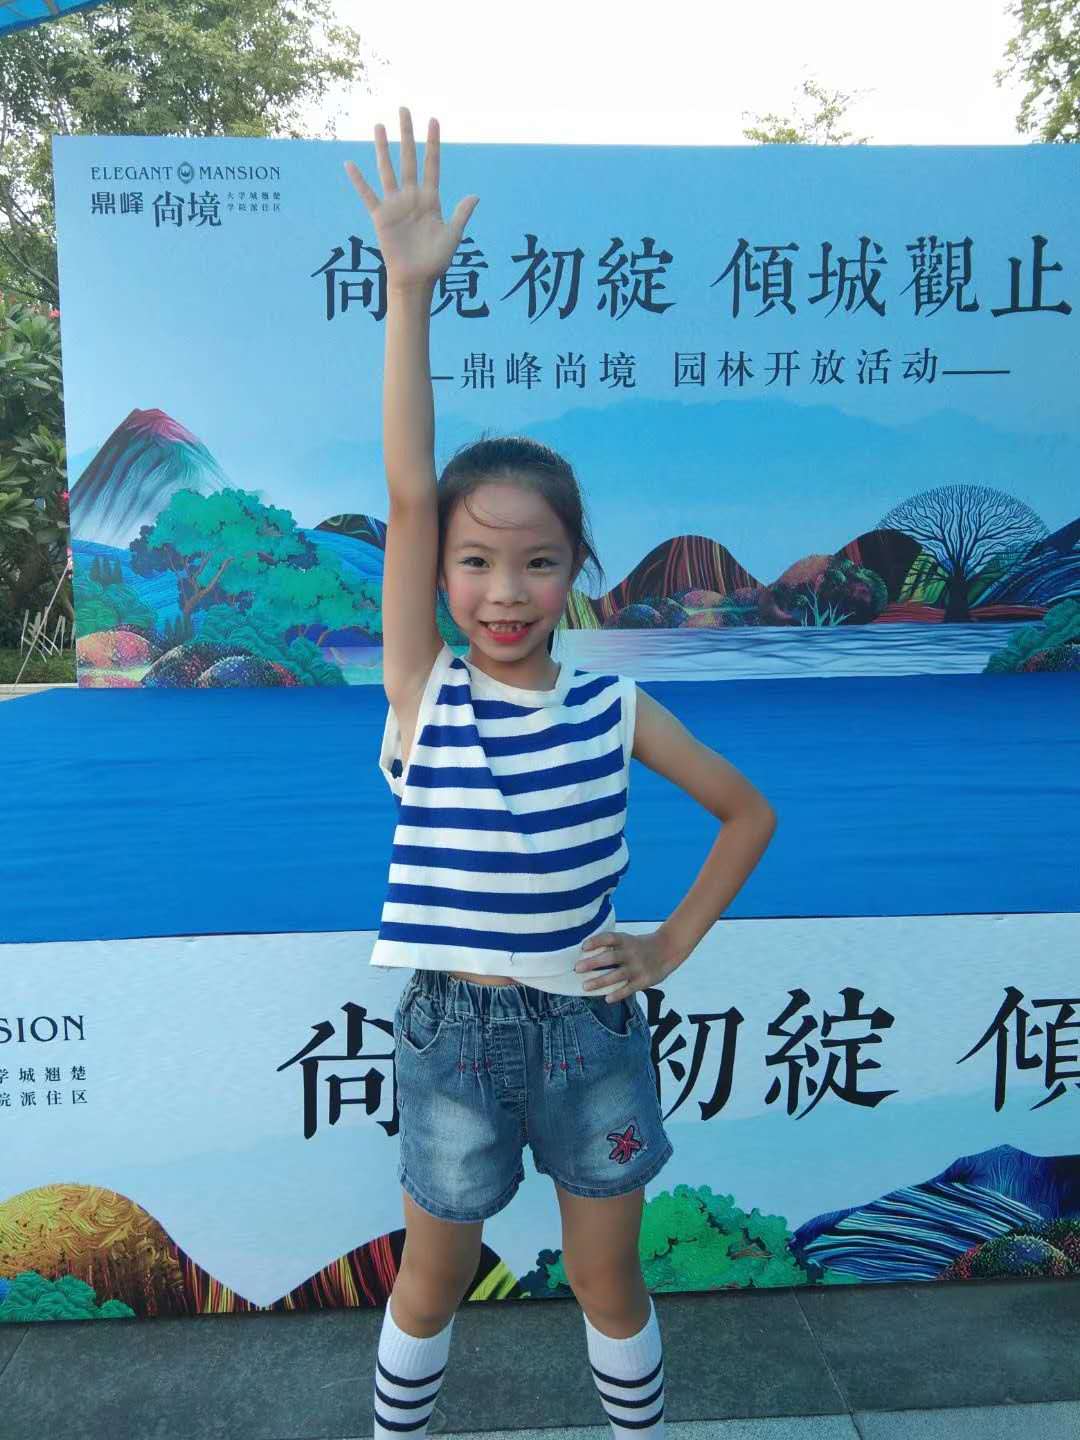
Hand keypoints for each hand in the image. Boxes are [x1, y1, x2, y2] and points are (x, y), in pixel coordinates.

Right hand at [344, 106, 478, 290]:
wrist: (416, 280)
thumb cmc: (436, 261)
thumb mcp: (453, 236)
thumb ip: (461, 214)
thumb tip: (475, 196)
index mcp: (431, 199)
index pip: (432, 164)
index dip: (432, 143)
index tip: (433, 120)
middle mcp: (412, 197)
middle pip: (408, 158)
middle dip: (406, 134)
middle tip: (404, 109)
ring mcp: (395, 205)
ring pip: (388, 169)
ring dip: (383, 147)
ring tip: (378, 125)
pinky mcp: (380, 217)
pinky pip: (368, 195)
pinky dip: (358, 180)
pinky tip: (349, 164)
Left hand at [574, 930, 674, 1003]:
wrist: (667, 949)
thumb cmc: (640, 946)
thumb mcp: (628, 939)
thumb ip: (612, 945)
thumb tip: (586, 953)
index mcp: (626, 940)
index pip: (609, 938)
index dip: (596, 941)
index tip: (583, 947)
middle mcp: (631, 952)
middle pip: (610, 957)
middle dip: (593, 963)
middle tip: (577, 969)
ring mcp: (638, 967)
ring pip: (617, 975)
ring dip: (600, 981)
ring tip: (586, 986)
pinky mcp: (644, 980)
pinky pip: (629, 989)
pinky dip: (618, 994)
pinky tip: (607, 998)